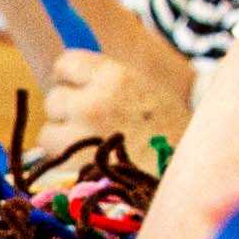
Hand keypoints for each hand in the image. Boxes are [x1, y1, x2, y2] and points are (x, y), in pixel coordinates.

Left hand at [41, 46, 187, 154]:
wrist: (191, 173)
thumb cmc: (172, 133)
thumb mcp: (146, 90)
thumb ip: (110, 82)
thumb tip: (71, 79)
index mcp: (114, 76)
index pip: (65, 65)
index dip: (69, 79)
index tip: (77, 90)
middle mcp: (93, 101)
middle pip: (54, 99)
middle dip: (67, 112)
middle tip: (89, 125)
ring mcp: (82, 134)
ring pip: (47, 131)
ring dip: (62, 139)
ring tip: (90, 146)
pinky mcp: (77, 165)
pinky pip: (53, 157)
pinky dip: (65, 161)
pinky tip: (89, 162)